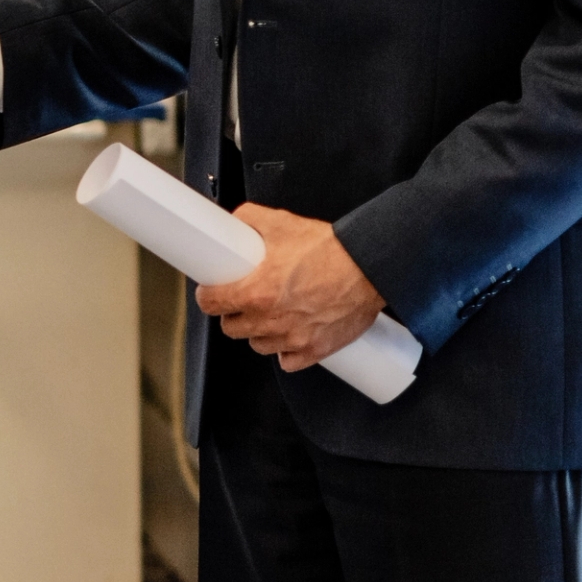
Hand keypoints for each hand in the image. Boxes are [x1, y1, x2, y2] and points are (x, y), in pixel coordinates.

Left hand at [194, 207, 386, 369]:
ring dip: (260, 332)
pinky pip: (287, 361)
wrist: (371, 266)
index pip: (210, 304)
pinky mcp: (314, 350)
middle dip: (235, 313)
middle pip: (231, 328)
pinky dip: (287, 350)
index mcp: (254, 292)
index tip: (214, 292)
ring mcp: (292, 339)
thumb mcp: (283, 223)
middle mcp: (269, 320)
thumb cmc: (330, 248)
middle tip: (247, 299)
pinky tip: (292, 332)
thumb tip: (237, 220)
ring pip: (258, 345)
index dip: (210, 295)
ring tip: (273, 313)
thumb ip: (251, 220)